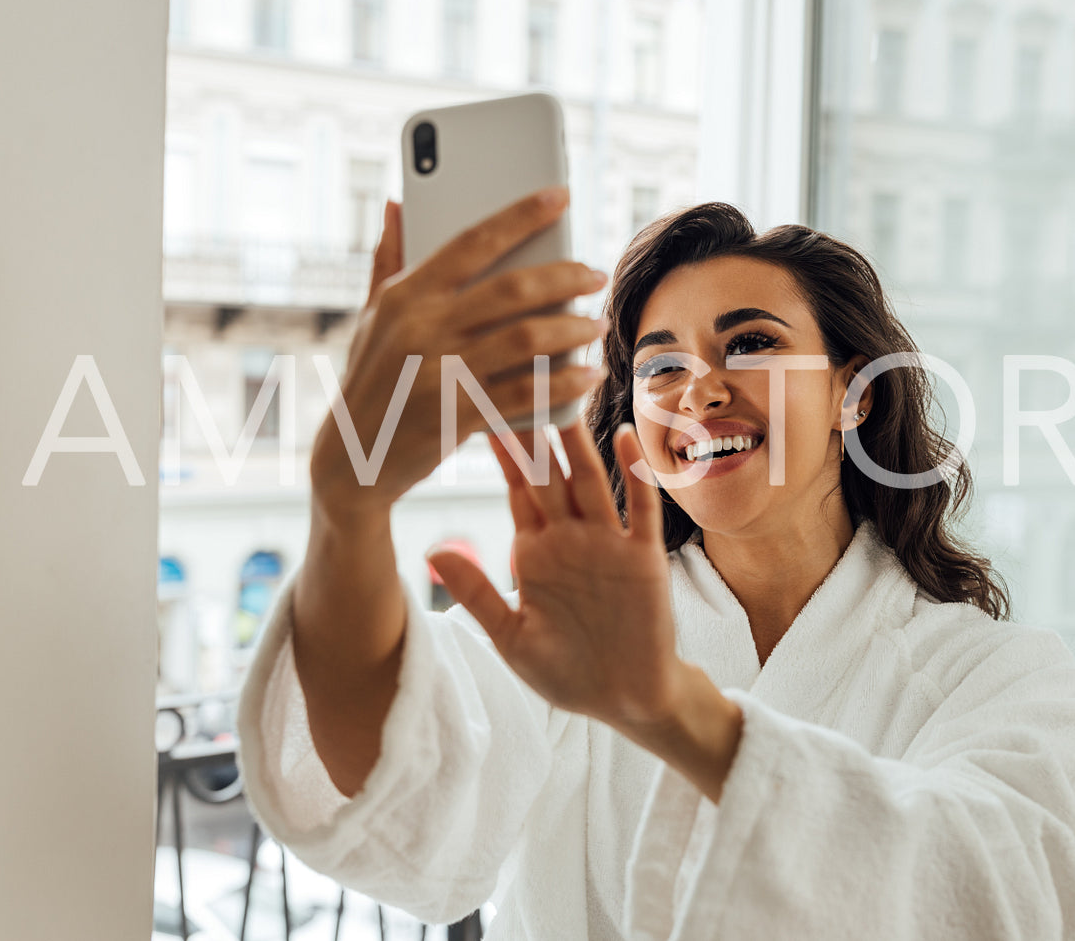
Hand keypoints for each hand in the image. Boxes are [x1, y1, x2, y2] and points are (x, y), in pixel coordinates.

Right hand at [309, 189, 607, 526]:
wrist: (350, 459)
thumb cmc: (371, 378)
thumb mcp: (372, 317)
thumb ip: (389, 258)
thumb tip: (395, 201)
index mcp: (404, 296)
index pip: (472, 241)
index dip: (521, 214)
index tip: (560, 195)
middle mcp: (422, 329)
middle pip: (512, 289)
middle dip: (566, 276)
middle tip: (595, 274)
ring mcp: (440, 373)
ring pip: (527, 338)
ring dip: (573, 328)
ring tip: (595, 324)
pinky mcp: (458, 415)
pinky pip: (526, 392)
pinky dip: (564, 382)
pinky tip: (587, 374)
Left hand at [427, 421, 685, 731]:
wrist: (626, 701)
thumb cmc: (567, 673)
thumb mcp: (511, 638)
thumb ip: (475, 593)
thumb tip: (431, 550)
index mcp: (535, 550)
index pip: (514, 488)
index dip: (498, 449)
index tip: (480, 404)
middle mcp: (571, 536)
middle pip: (549, 471)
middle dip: (534, 427)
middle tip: (519, 373)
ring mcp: (609, 543)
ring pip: (590, 479)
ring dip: (577, 438)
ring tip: (563, 392)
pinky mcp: (643, 557)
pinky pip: (639, 508)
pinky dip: (635, 472)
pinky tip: (625, 436)